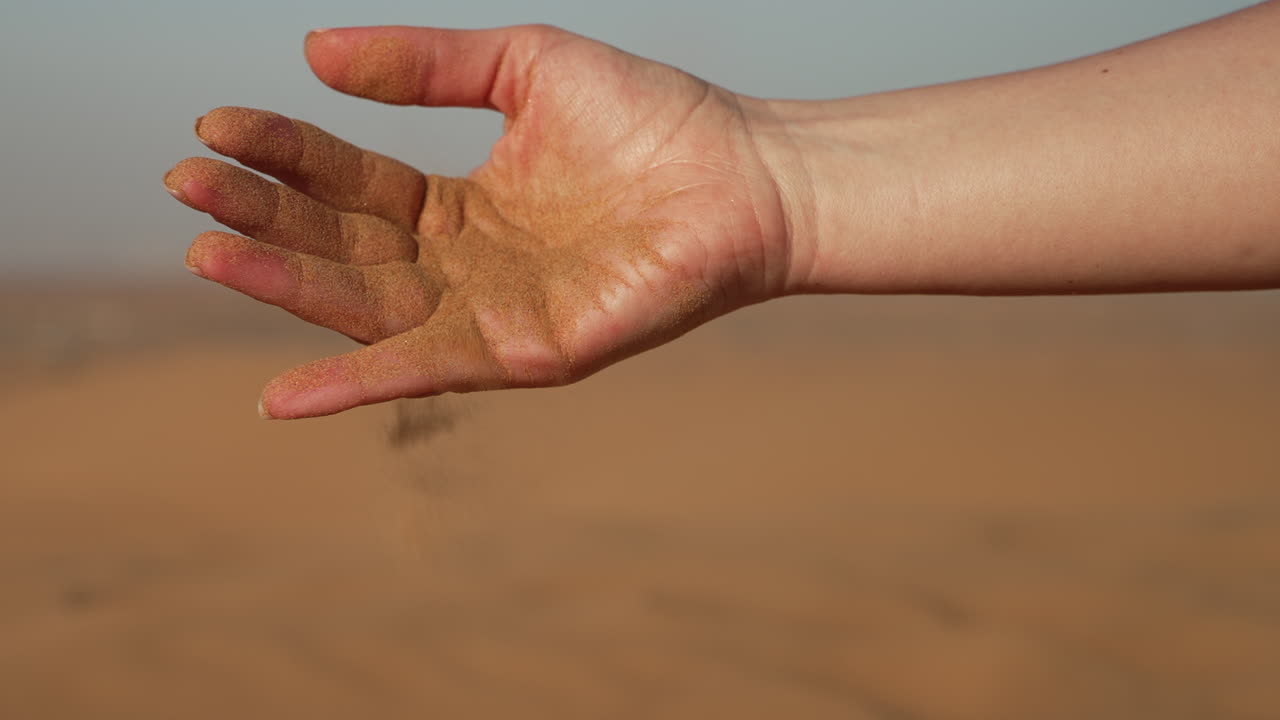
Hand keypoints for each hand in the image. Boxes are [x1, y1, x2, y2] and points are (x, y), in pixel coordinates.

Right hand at [165, 25, 795, 418]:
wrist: (749, 174)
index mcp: (463, 203)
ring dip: (287, 285)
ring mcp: (495, 313)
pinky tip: (283, 391)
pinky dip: (358, 384)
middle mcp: (468, 266)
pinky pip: (433, 368)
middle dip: (265, 216)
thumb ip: (427, 65)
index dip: (285, 154)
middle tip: (186, 182)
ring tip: (207, 247)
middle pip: (345, 247)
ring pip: (371, 306)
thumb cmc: (655, 120)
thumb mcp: (523, 67)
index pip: (351, 181)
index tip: (214, 124)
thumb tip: (316, 53)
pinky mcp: (529, 353)